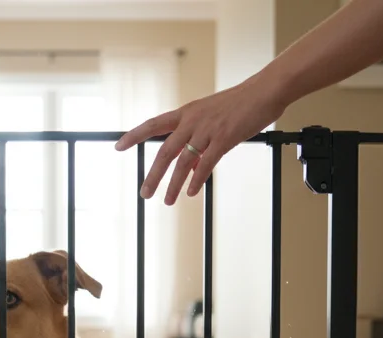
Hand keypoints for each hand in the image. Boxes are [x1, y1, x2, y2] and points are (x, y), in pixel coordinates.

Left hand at [114, 76, 287, 204]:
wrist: (264, 91)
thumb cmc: (240, 104)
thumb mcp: (211, 116)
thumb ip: (198, 139)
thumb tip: (192, 165)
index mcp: (186, 112)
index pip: (153, 124)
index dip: (134, 136)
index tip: (118, 146)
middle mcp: (192, 120)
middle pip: (165, 151)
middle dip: (153, 175)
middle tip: (144, 193)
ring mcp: (207, 130)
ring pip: (183, 162)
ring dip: (173, 184)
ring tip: (167, 200)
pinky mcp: (224, 139)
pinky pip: (206, 164)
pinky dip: (197, 180)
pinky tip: (191, 192)